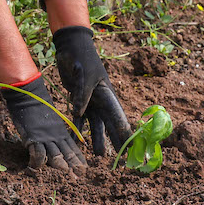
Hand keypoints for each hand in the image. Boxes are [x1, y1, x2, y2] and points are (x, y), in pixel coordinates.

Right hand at [0, 74, 85, 173]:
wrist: (29, 94)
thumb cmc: (38, 106)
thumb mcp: (51, 121)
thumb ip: (54, 132)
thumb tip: (56, 143)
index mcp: (61, 132)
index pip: (73, 149)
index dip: (78, 159)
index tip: (84, 169)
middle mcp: (55, 136)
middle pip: (67, 153)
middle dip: (74, 166)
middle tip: (80, 176)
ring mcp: (45, 137)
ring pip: (55, 155)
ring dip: (60, 166)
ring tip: (66, 174)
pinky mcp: (33, 137)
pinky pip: (37, 154)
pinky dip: (37, 163)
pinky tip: (35, 168)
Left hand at [53, 25, 132, 155]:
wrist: (71, 46)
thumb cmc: (82, 58)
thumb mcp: (84, 76)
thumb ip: (82, 95)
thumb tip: (79, 113)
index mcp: (107, 95)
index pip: (119, 118)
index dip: (126, 134)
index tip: (132, 148)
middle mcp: (101, 100)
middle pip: (109, 124)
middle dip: (113, 140)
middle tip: (118, 158)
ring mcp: (91, 100)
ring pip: (95, 123)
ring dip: (95, 138)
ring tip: (97, 155)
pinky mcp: (79, 98)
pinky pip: (79, 117)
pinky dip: (78, 128)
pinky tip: (76, 140)